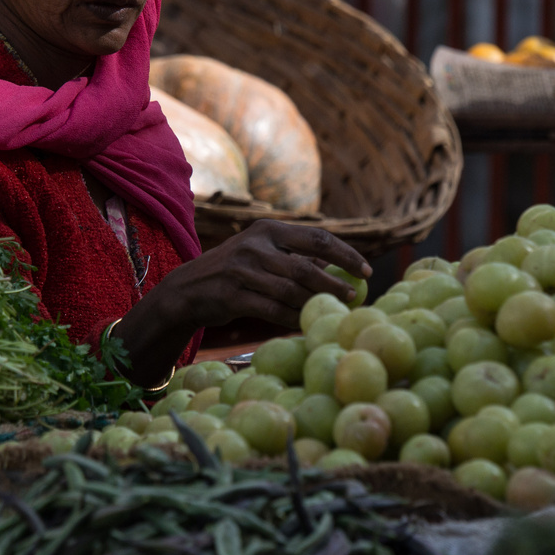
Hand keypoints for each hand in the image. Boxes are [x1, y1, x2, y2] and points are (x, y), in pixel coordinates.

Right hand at [110, 220, 370, 385]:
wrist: (188, 289)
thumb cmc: (236, 271)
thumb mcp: (262, 252)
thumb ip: (295, 255)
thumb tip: (341, 266)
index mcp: (269, 229)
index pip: (317, 237)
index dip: (345, 254)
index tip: (366, 270)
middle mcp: (255, 245)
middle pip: (306, 266)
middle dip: (335, 284)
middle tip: (356, 297)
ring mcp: (242, 270)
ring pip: (290, 291)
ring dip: (317, 305)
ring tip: (335, 314)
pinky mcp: (232, 295)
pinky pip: (272, 310)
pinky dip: (292, 319)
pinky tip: (306, 325)